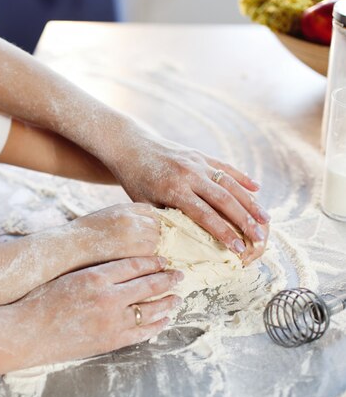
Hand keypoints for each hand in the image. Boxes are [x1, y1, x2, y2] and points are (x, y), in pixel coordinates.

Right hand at [16, 256, 182, 365]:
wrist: (27, 332)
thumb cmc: (41, 301)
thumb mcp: (69, 276)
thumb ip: (96, 272)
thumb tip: (120, 268)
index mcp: (96, 276)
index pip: (135, 265)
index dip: (153, 262)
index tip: (163, 260)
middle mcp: (108, 297)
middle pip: (148, 285)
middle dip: (167, 279)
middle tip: (180, 275)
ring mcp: (111, 321)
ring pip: (150, 309)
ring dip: (167, 303)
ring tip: (177, 298)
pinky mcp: (110, 341)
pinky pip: (141, 332)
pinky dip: (156, 325)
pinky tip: (163, 320)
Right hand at [68, 203, 160, 261]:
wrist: (72, 247)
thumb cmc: (86, 234)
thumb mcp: (107, 217)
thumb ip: (125, 218)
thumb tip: (145, 227)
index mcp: (124, 208)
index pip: (151, 211)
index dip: (153, 221)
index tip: (151, 231)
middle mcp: (131, 217)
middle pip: (157, 224)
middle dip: (157, 234)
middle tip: (152, 246)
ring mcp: (134, 233)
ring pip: (158, 238)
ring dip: (156, 246)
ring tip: (147, 256)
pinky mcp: (135, 250)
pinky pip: (153, 252)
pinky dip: (152, 258)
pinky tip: (143, 262)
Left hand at [107, 133, 269, 262]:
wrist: (130, 147)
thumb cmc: (135, 181)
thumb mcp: (145, 204)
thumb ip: (167, 221)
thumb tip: (187, 244)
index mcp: (174, 189)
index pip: (205, 215)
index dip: (224, 233)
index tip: (239, 250)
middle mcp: (189, 174)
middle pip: (224, 200)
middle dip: (245, 221)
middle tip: (260, 239)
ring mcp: (197, 162)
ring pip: (230, 183)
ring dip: (250, 202)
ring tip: (265, 220)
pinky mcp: (200, 154)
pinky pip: (225, 167)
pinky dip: (242, 178)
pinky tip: (257, 189)